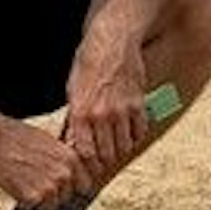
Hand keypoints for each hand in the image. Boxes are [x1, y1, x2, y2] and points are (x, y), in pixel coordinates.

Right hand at [0, 112, 87, 209]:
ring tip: (26, 179)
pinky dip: (25, 200)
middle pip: (68, 196)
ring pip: (52, 204)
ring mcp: (49, 187)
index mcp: (71, 158)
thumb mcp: (51, 142)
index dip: (73, 186)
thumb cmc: (19, 137)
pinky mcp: (32, 197)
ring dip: (40, 197)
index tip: (61, 183)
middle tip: (37, 179)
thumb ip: (65, 160)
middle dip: (56, 192)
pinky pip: (34, 207)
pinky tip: (17, 184)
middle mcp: (64, 174)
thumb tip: (75, 175)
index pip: (85, 185)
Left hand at [63, 47, 151, 189]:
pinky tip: (128, 131)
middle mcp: (101, 115)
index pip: (85, 153)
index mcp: (80, 113)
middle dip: (104, 161)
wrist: (112, 42)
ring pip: (124, 147)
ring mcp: (121, 111)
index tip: (89, 167)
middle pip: (106, 154)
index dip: (87, 165)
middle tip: (103, 160)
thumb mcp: (72, 91)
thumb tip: (71, 143)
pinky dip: (135, 136)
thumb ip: (74, 119)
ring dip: (120, 149)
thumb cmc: (88, 64)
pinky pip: (140, 132)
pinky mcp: (138, 105)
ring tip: (115, 146)